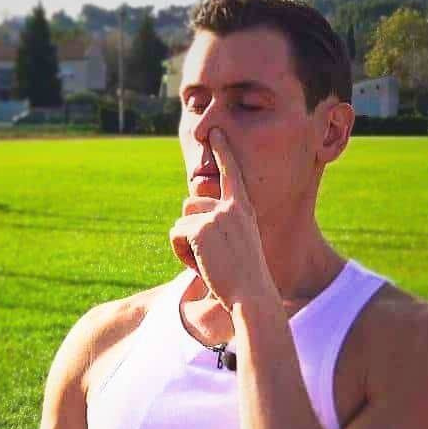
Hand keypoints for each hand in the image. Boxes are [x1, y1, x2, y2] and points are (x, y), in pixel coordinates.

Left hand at [169, 128, 270, 312]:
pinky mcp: (200, 229)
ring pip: (181, 221)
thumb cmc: (248, 279)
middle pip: (190, 204)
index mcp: (244, 208)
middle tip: (210, 256)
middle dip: (190, 230)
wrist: (251, 296)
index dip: (222, 150)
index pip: (231, 173)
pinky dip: (181, 254)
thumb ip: (225, 226)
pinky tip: (200, 265)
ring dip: (185, 244)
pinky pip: (176, 236)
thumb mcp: (242, 244)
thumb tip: (196, 210)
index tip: (215, 131)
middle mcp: (231, 207)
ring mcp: (215, 216)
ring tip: (206, 261)